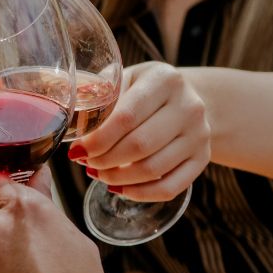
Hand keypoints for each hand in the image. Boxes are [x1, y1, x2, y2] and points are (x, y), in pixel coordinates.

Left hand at [68, 62, 209, 201]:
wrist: (186, 97)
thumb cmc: (145, 89)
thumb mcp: (125, 79)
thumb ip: (99, 95)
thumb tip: (69, 115)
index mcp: (165, 80)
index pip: (126, 117)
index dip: (97, 139)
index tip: (77, 150)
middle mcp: (189, 106)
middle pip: (139, 145)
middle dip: (105, 160)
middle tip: (86, 163)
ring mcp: (200, 134)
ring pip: (153, 169)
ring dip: (118, 178)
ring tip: (98, 174)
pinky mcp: (202, 158)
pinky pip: (170, 187)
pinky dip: (139, 193)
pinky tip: (118, 188)